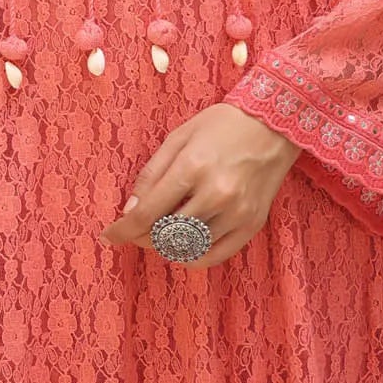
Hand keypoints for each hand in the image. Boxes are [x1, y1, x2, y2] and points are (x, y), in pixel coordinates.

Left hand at [100, 102, 299, 267]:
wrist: (273, 125)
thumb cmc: (221, 125)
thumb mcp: (179, 136)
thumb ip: (152, 173)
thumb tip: (130, 209)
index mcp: (193, 166)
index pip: (149, 213)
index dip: (124, 229)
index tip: (109, 234)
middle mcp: (216, 194)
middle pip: (166, 234)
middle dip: (142, 237)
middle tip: (133, 230)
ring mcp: (237, 213)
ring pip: (188, 248)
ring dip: (165, 246)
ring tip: (158, 232)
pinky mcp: (252, 226)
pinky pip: (215, 256)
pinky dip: (192, 257)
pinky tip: (181, 246)